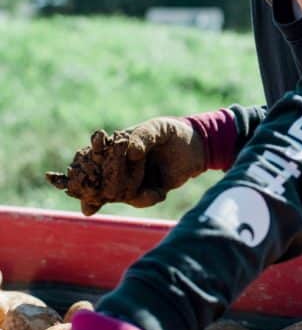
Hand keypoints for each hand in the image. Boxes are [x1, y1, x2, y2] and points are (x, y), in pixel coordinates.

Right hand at [46, 117, 205, 214]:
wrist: (196, 149)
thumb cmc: (172, 132)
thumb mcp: (158, 128)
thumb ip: (142, 136)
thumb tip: (131, 152)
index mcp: (113, 147)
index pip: (90, 156)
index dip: (81, 166)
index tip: (76, 174)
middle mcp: (117, 166)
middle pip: (96, 181)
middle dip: (94, 191)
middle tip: (94, 200)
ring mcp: (129, 180)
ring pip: (115, 194)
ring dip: (124, 196)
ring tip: (147, 192)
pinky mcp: (144, 192)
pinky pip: (137, 200)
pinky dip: (145, 199)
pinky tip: (158, 193)